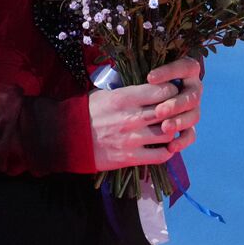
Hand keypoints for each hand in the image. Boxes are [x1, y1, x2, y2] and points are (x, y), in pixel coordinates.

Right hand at [87, 56, 203, 170]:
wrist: (66, 138)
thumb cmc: (86, 112)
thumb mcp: (107, 93)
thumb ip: (130, 91)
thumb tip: (151, 86)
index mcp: (126, 97)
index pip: (163, 91)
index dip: (172, 90)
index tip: (172, 92)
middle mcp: (132, 117)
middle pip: (169, 111)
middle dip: (176, 109)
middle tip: (177, 109)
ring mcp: (132, 139)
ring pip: (168, 133)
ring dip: (173, 130)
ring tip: (172, 127)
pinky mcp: (130, 158)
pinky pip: (159, 156)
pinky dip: (167, 151)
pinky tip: (166, 146)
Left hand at [146, 55, 202, 154]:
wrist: (146, 100)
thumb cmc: (139, 84)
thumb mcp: (142, 75)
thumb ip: (144, 73)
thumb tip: (130, 70)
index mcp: (188, 70)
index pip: (184, 67)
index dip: (169, 72)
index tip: (150, 77)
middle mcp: (193, 88)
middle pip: (191, 96)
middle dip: (175, 104)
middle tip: (159, 111)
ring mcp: (192, 108)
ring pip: (193, 116)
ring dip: (179, 122)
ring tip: (164, 128)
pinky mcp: (188, 126)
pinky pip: (191, 135)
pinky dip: (182, 141)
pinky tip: (171, 146)